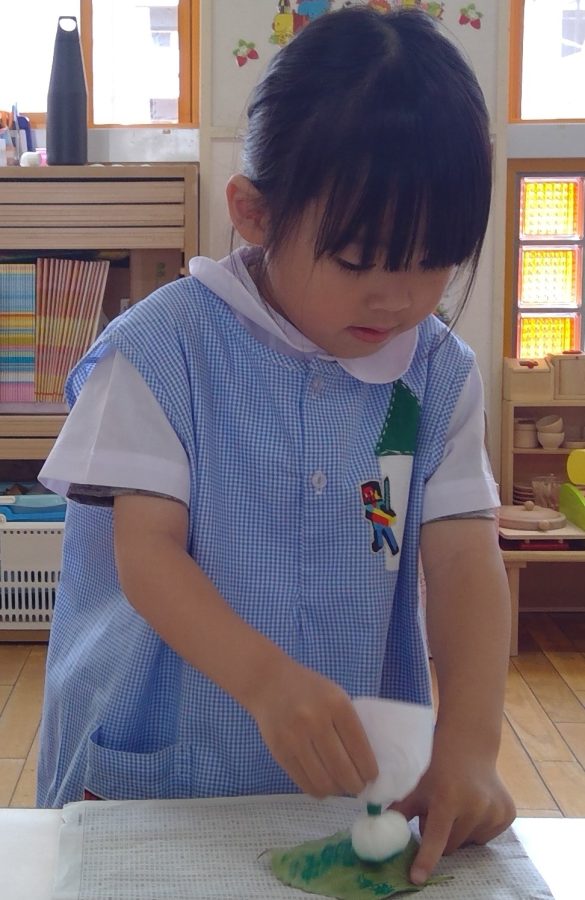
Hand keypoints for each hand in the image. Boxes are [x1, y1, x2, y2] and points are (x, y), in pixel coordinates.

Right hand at [247, 660, 377, 797]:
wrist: (268, 682)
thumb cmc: (308, 689)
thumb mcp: (335, 695)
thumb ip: (348, 724)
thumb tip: (362, 763)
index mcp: (336, 705)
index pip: (359, 747)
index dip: (368, 768)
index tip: (371, 776)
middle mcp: (316, 721)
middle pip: (342, 768)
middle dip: (355, 784)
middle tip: (357, 787)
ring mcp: (295, 738)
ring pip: (323, 780)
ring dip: (336, 790)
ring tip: (340, 787)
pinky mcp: (279, 751)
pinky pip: (303, 781)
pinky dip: (317, 790)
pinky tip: (323, 787)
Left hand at [391, 746, 515, 884]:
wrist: (469, 744)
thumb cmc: (437, 765)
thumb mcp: (416, 785)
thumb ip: (400, 810)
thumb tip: (379, 830)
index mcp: (448, 798)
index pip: (435, 838)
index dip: (425, 859)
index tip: (417, 878)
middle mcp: (475, 806)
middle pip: (451, 846)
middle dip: (441, 835)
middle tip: (438, 811)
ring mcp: (494, 811)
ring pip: (468, 843)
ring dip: (459, 831)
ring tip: (457, 805)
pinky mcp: (507, 814)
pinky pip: (485, 837)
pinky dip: (476, 828)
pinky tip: (473, 805)